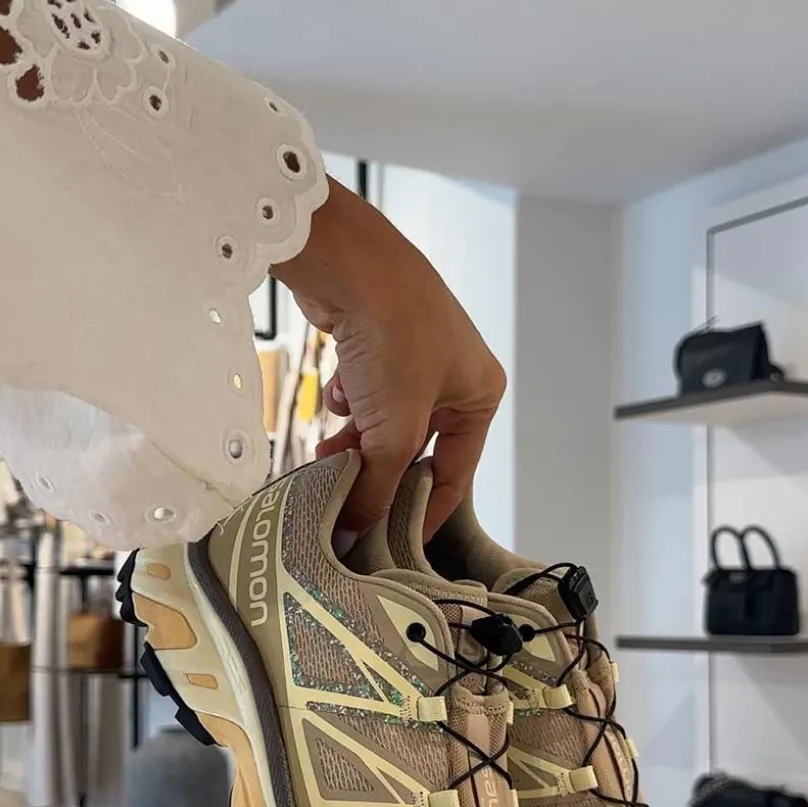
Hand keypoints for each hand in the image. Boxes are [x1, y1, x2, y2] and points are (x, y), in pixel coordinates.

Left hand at [274, 179, 504, 537]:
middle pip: (412, 449)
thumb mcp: (393, 429)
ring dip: (355, 441)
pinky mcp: (373, 344)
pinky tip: (338, 390)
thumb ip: (377, 488)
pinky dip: (347, 400)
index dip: (422, 510)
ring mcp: (411, 357)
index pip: (455, 473)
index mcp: (479, 395)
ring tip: (328, 458)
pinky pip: (361, 394)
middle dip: (377, 472)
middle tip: (347, 501)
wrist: (351, 265)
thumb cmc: (397, 337)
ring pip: (381, 423)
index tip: (391, 541)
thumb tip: (354, 535)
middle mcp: (452, 376)